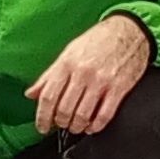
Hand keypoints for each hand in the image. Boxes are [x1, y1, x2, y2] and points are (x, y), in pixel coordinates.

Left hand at [25, 15, 153, 135]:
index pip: (48, 96)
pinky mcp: (119, 88)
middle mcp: (82, 73)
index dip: (42, 116)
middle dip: (61, 122)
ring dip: (77, 126)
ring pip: (83, 115)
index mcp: (67, 63)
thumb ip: (49, 75)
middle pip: (64, 109)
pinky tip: (92, 127)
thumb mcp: (69, 52)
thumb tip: (31, 93)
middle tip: (61, 124)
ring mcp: (101, 81)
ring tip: (75, 127)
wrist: (128, 31)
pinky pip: (105, 114)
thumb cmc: (97, 41)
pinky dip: (96, 126)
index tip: (42, 126)